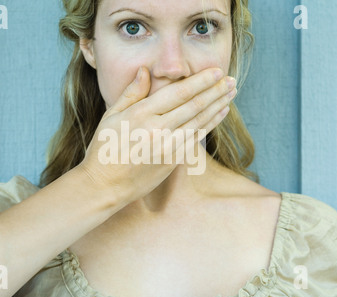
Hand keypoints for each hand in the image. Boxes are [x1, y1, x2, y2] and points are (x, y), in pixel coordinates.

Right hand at [79, 66, 236, 202]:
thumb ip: (130, 93)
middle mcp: (158, 129)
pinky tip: (221, 113)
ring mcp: (168, 146)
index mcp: (141, 114)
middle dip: (215, 90)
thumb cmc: (104, 149)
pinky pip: (197, 138)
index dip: (200, 81)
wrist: (105, 185)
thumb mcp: (111, 117)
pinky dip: (211, 124)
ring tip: (231, 92)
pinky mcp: (173, 160)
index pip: (178, 92)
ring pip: (200, 121)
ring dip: (218, 104)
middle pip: (194, 105)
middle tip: (232, 79)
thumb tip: (145, 71)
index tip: (216, 71)